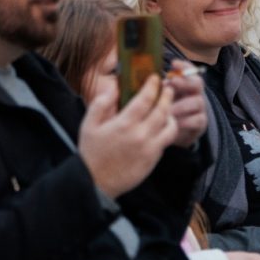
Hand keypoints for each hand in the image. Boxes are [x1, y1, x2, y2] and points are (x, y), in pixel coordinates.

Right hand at [77, 75, 176, 198]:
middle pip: (162, 110)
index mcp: (124, 124)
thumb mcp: (89, 124)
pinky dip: (167, 130)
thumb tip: (114, 88)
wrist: (96, 182)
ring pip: (170, 127)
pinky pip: (166, 141)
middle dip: (167, 96)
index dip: (152, 86)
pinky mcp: (154, 159)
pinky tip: (163, 125)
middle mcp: (141, 134)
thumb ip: (101, 104)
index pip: (145, 99)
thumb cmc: (91, 152)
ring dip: (171, 114)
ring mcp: (150, 148)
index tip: (155, 78)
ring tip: (167, 108)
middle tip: (168, 89)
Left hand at [165, 60, 207, 147]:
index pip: (189, 70)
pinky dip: (185, 121)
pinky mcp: (201, 123)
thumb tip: (149, 79)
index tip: (173, 63)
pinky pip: (197, 120)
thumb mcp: (160, 97)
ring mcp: (200, 108)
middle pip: (197, 83)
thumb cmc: (163, 110)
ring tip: (168, 109)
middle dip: (185, 81)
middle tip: (173, 82)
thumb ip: (158, 87)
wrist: (172, 132)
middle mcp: (195, 93)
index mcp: (186, 83)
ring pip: (197, 102)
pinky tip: (174, 123)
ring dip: (182, 105)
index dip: (184, 66)